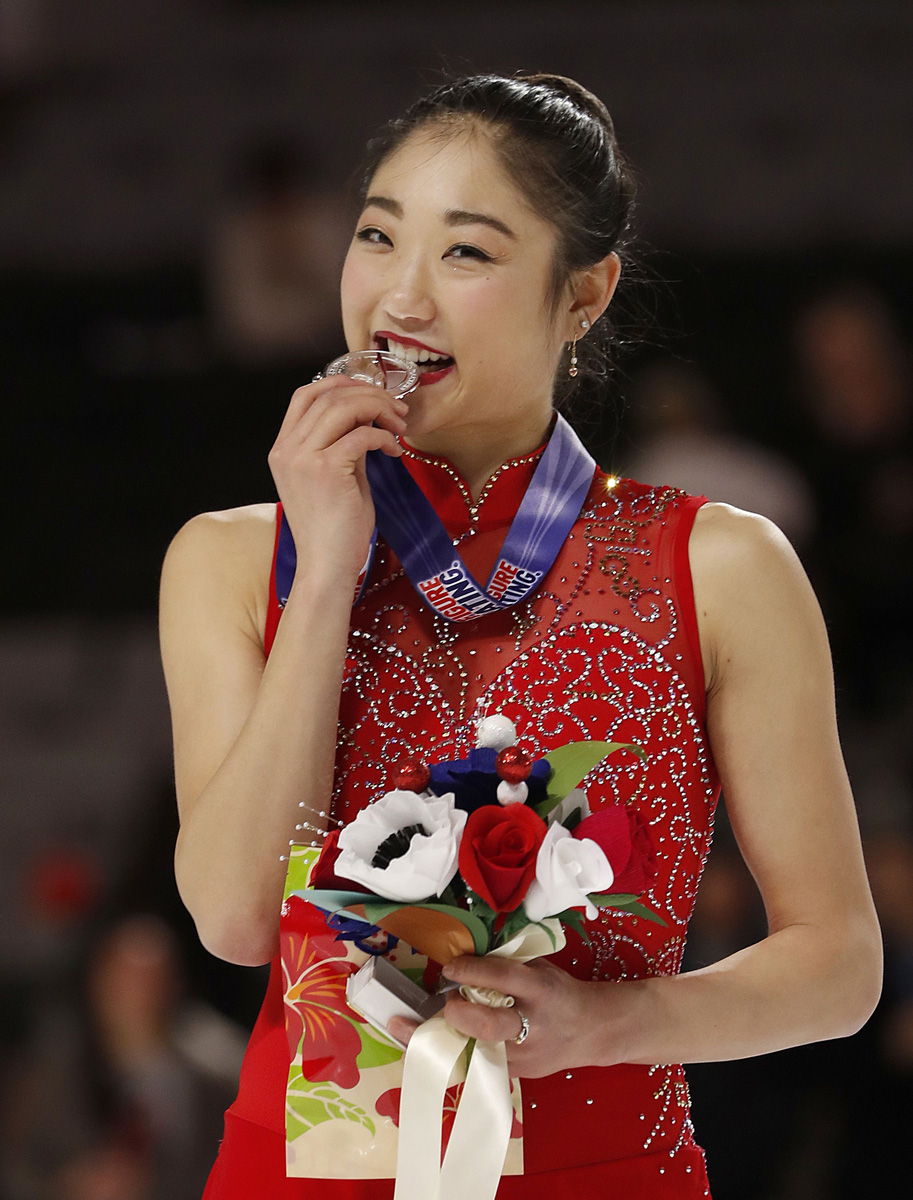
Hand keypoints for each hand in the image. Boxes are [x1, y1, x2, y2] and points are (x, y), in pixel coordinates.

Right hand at [267, 374, 409, 585]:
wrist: (327, 566)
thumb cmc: (334, 529)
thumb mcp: (334, 477)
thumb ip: (343, 444)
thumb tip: (368, 419)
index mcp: (283, 448)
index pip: (306, 394)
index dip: (340, 383)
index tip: (371, 392)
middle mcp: (287, 449)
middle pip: (329, 395)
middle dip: (370, 395)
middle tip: (397, 410)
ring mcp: (303, 458)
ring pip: (344, 408)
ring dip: (379, 409)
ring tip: (399, 426)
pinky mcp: (326, 470)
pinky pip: (362, 435)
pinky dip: (384, 437)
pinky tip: (395, 451)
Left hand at [388, 956, 626, 1077]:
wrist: (592, 1030)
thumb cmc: (558, 993)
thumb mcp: (538, 970)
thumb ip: (506, 967)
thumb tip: (461, 955)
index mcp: (539, 989)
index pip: (502, 978)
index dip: (472, 971)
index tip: (449, 968)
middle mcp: (531, 1024)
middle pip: (489, 1025)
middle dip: (458, 1014)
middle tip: (445, 1002)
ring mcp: (524, 1054)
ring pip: (478, 1051)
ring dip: (444, 1038)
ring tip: (418, 1026)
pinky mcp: (518, 1073)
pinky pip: (479, 1064)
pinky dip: (453, 1053)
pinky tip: (428, 1046)